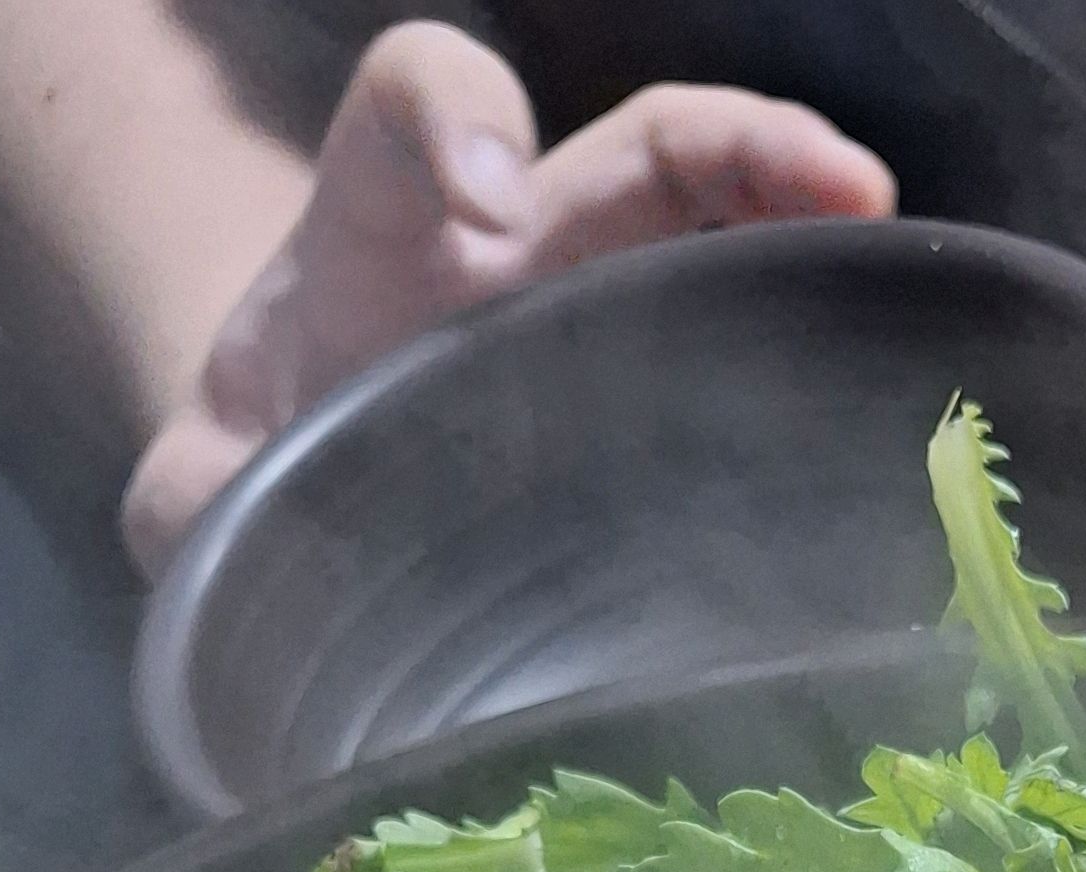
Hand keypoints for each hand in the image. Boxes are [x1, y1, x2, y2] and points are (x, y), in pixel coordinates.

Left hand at [124, 20, 894, 574]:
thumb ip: (193, 510)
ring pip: (720, 234)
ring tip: (892, 247)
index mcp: (388, 246)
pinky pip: (757, 373)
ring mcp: (609, 330)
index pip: (415, 106)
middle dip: (738, 147)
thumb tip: (222, 552)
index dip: (460, 121)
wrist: (316, 510)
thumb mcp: (200, 497)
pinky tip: (884, 417)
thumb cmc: (275, 489)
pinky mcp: (671, 423)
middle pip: (637, 151)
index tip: (488, 200)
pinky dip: (823, 368)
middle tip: (847, 182)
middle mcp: (521, 260)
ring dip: (812, 218)